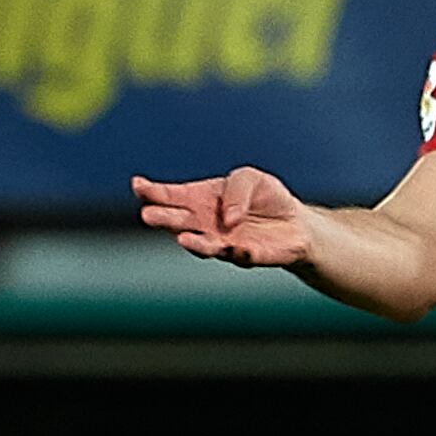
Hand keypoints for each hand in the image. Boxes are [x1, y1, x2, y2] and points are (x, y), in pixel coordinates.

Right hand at [133, 165, 316, 267]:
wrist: (297, 223)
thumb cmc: (266, 197)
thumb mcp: (251, 178)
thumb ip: (236, 189)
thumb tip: (228, 217)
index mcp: (198, 199)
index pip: (169, 196)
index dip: (151, 192)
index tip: (138, 187)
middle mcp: (204, 224)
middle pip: (177, 222)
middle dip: (162, 219)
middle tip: (148, 215)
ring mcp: (223, 242)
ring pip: (202, 245)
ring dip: (192, 243)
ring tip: (181, 239)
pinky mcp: (247, 256)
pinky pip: (239, 257)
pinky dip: (236, 253)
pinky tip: (233, 248)